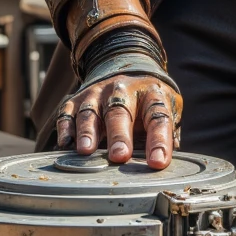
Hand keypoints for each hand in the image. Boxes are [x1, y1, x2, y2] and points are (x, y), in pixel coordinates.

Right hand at [55, 74, 181, 166]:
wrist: (123, 68)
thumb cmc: (147, 102)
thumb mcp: (167, 109)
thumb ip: (169, 135)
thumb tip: (170, 167)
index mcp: (151, 94)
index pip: (157, 117)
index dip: (159, 140)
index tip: (157, 162)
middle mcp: (123, 91)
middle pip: (120, 112)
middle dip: (119, 135)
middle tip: (120, 156)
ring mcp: (97, 93)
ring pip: (91, 111)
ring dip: (88, 131)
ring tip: (86, 150)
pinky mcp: (76, 99)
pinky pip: (68, 113)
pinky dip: (66, 128)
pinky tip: (65, 144)